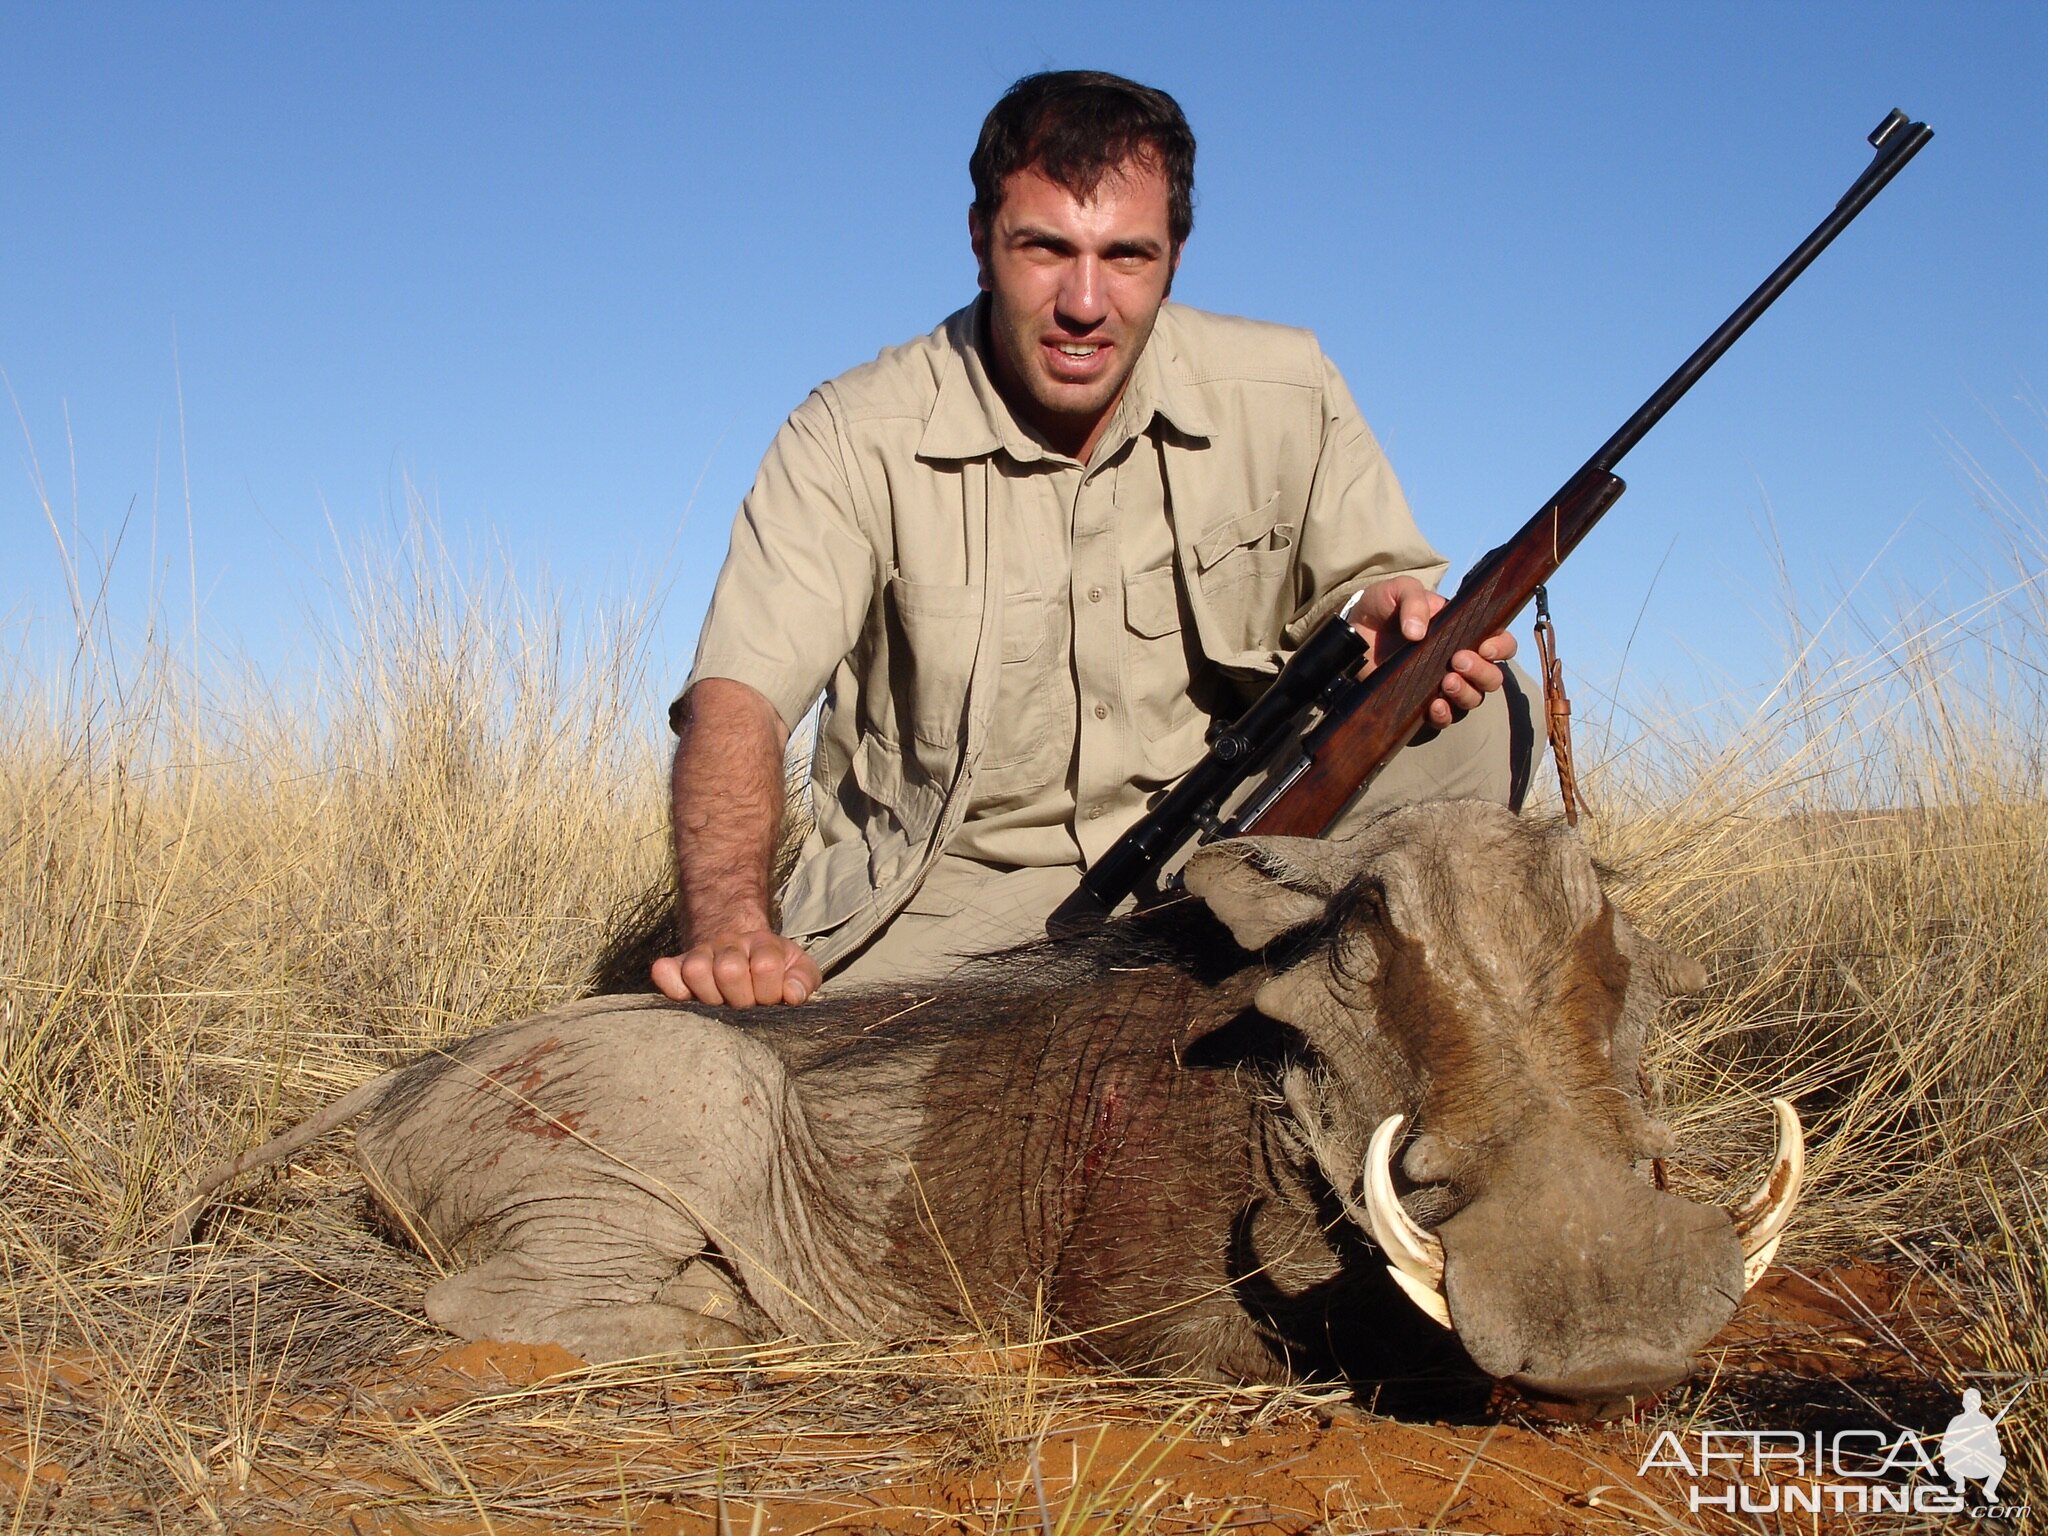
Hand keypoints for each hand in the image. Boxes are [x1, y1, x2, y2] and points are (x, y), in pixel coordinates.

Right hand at [651, 929, 821, 1007]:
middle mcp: (729, 944)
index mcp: (763, 944)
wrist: (744, 951)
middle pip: (729, 970)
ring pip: (696, 971)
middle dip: (741, 999)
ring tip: (722, 1004)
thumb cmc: (776, 971)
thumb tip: (791, 995)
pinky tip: (690, 998)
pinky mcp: (677, 966)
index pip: (766, 965)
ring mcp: (701, 952)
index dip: (770, 990)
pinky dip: (673, 988)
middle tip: (746, 1005)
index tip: (772, 999)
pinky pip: (664, 972)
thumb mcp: (799, 970)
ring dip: (710, 997)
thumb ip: (804, 980)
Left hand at [1348, 576, 1517, 728]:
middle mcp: (1460, 661)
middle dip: (1482, 671)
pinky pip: (1445, 718)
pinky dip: (1444, 715)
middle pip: (1492, 676)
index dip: (1501, 647)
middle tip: (1457, 661)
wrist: (1353, 631)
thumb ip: (1413, 600)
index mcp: (1464, 632)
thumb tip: (1418, 633)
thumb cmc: (1384, 607)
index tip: (1485, 647)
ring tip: (1447, 681)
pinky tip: (1434, 706)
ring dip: (1466, 692)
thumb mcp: (1398, 590)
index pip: (1501, 643)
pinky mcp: (1422, 702)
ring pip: (1474, 698)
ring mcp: (1443, 683)